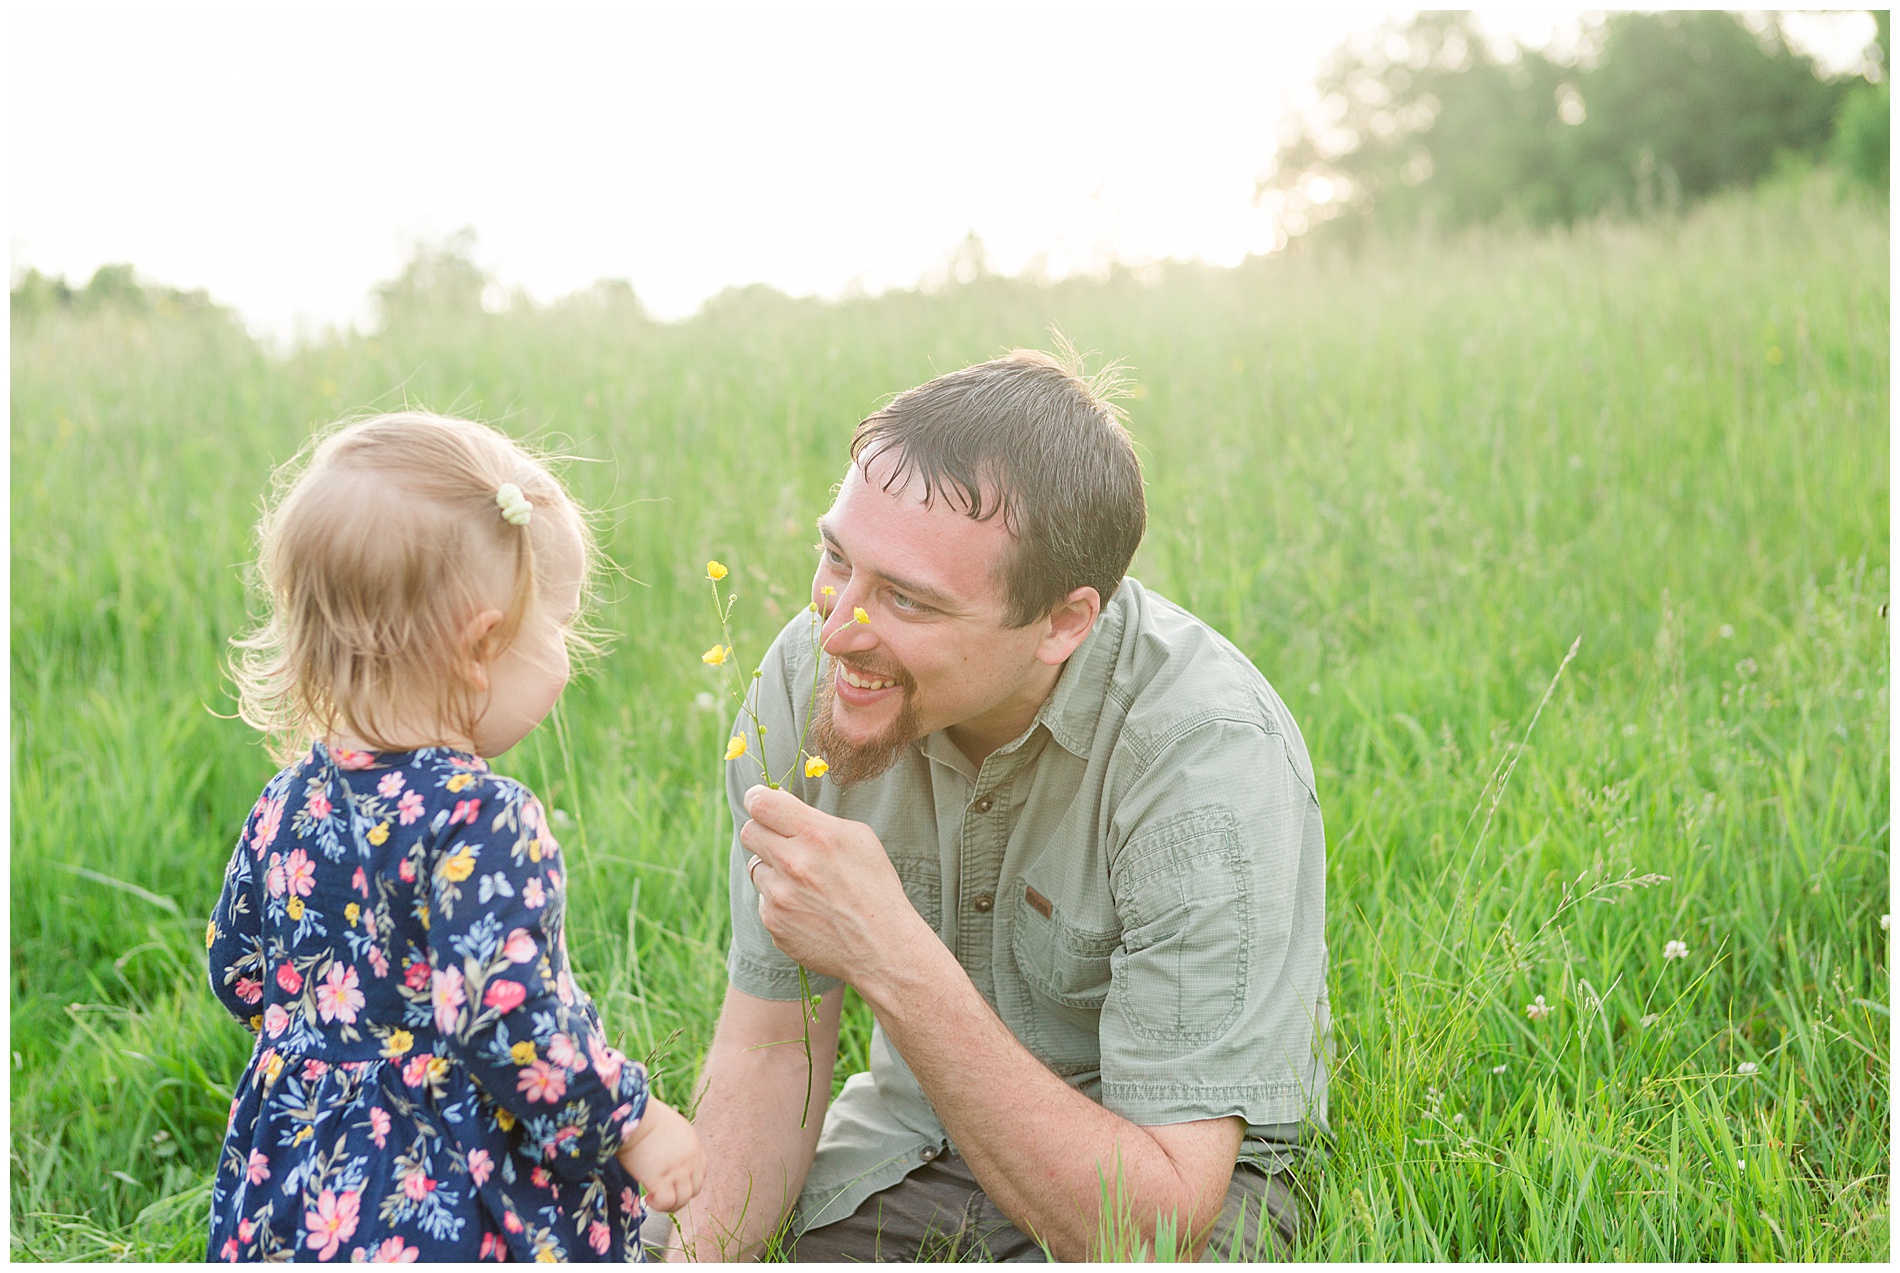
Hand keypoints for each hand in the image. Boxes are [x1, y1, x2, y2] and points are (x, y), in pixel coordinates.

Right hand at [617, 1097, 706, 1214]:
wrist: (635, 1116)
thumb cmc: (646, 1117)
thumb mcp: (672, 1128)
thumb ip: (676, 1144)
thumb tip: (667, 1155)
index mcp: (694, 1146)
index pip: (701, 1174)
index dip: (688, 1183)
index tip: (674, 1184)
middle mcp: (690, 1160)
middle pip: (694, 1190)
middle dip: (679, 1197)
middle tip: (663, 1196)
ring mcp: (677, 1171)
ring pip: (682, 1200)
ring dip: (669, 1204)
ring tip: (654, 1199)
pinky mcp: (660, 1179)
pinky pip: (666, 1202)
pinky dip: (658, 1205)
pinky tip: (648, 1197)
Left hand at [739, 785, 930, 984]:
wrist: (882, 946)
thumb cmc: (875, 886)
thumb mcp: (858, 838)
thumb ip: (816, 820)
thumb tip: (781, 807)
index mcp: (816, 835)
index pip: (760, 803)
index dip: (758, 800)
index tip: (763, 804)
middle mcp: (792, 863)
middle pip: (749, 832)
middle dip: (764, 832)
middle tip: (784, 843)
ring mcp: (779, 897)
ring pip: (756, 868)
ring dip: (775, 871)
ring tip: (807, 885)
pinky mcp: (773, 923)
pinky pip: (765, 901)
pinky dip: (781, 902)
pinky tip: (809, 910)